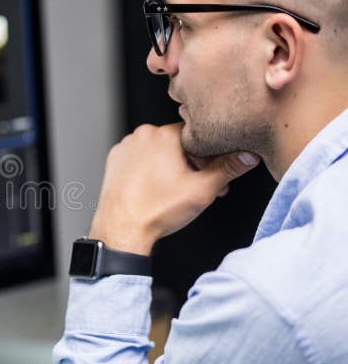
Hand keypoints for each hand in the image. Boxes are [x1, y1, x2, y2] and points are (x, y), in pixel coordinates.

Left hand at [89, 123, 259, 254]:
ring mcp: (126, 146)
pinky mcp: (116, 159)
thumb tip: (248, 155)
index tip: (212, 175)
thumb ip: (228, 168)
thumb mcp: (203, 190)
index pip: (198, 134)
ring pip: (159, 149)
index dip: (209, 155)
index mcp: (164, 135)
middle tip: (199, 187)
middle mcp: (143, 135)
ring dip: (172, 165)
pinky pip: (140, 157)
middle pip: (178, 142)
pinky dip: (151, 168)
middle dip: (192, 163)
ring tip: (176, 190)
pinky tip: (156, 188)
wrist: (121, 228)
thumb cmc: (158, 210)